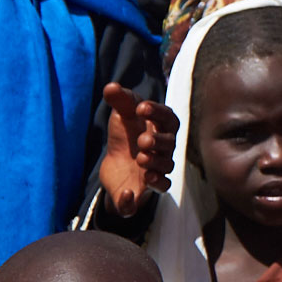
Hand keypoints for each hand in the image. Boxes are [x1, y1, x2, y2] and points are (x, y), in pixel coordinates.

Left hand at [96, 83, 177, 217]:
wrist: (116, 166)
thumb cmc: (126, 135)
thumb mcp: (122, 116)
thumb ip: (120, 101)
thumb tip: (110, 86)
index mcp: (160, 128)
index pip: (168, 118)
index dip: (158, 112)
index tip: (141, 108)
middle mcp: (164, 149)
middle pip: (171, 144)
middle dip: (159, 142)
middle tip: (142, 141)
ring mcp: (157, 169)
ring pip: (166, 168)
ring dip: (156, 163)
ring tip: (141, 159)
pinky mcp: (147, 189)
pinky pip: (156, 193)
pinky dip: (143, 194)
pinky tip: (129, 192)